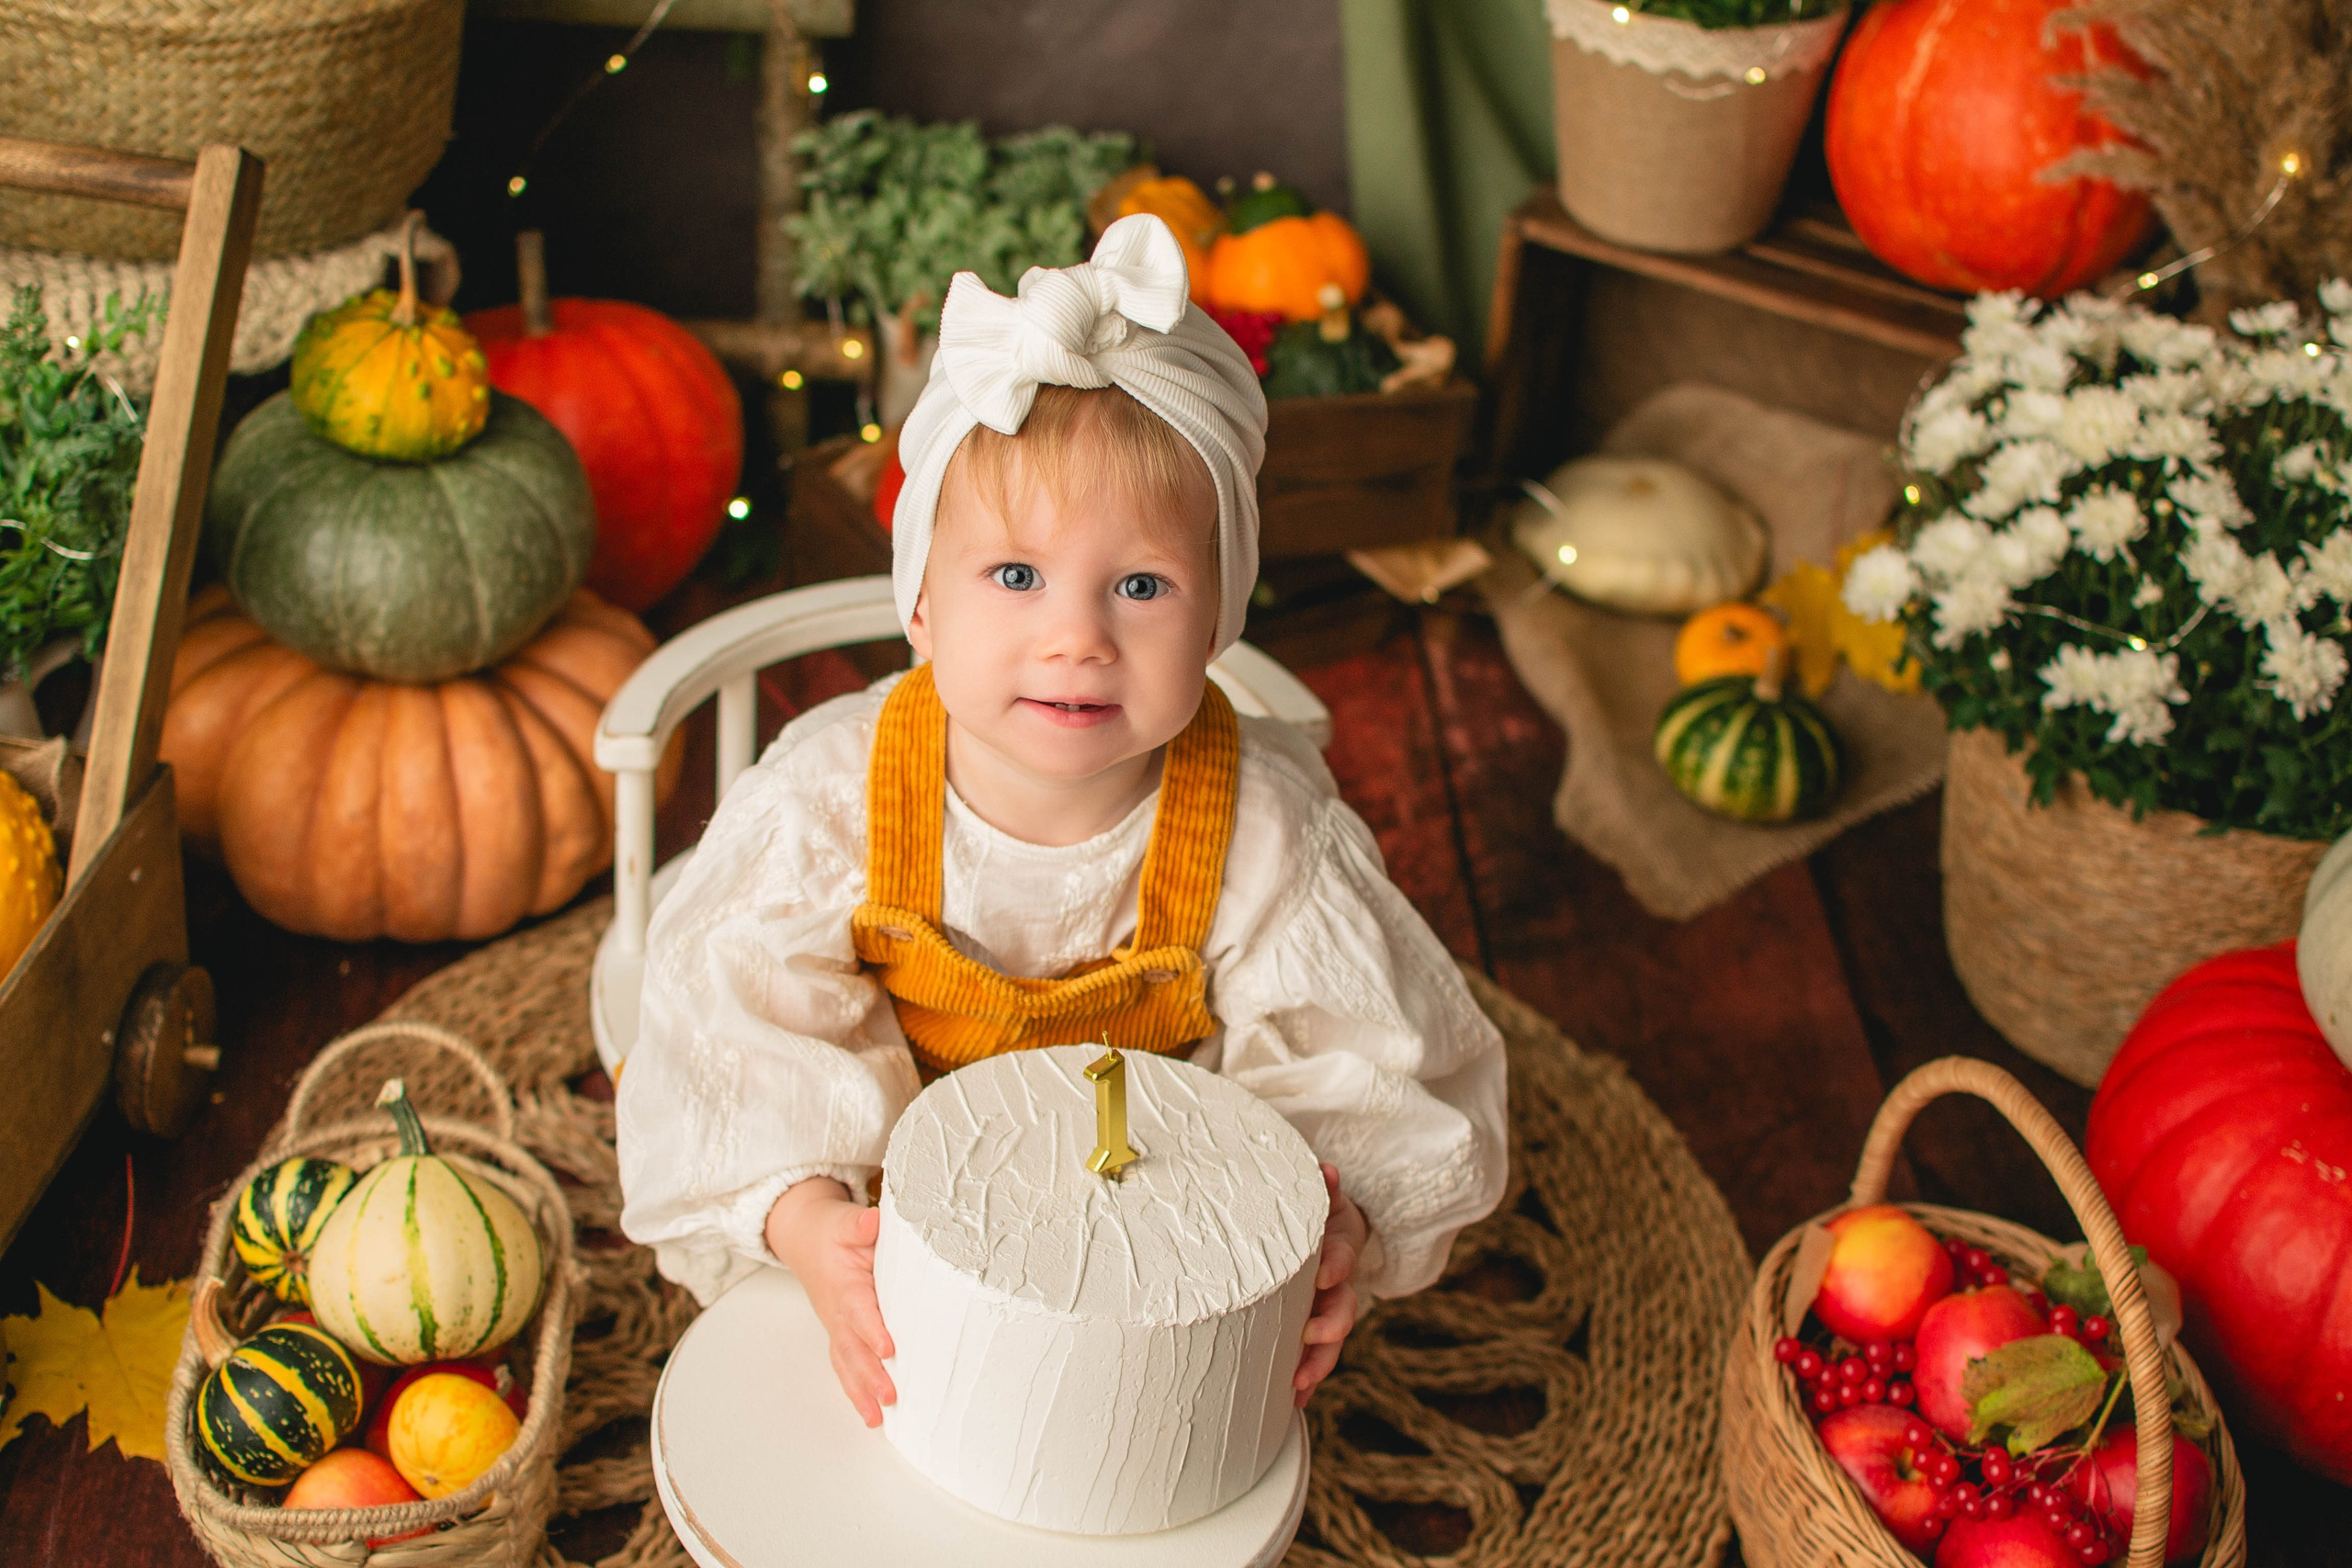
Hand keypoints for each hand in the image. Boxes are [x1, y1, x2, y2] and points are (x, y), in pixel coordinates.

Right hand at [765, 1176, 895, 1426]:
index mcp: (843, 1285)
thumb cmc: (830, 1232)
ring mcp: (836, 1327)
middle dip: (869, 1374)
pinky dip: (856, 1392)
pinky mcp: (840, 1335)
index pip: (858, 1310)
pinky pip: (846, 1367)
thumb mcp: (845, 1221)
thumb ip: (859, 1224)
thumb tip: (872, 1221)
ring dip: (861, 1392)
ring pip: (846, 1364)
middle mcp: (837, 1313)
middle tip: (890, 1395)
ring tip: (879, 1418)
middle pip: (851, 1347)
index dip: (872, 1330)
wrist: (805, 1238)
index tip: (888, 1349)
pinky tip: (873, 1417)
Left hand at [1294, 1163, 1367, 1406]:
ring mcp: (1327, 1309)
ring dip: (1318, 1363)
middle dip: (1331, 1325)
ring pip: (1331, 1341)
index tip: (1323, 1275)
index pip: (1342, 1258)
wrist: (1325, 1230)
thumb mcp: (1320, 1196)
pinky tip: (1292, 1401)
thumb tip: (1326, 1170)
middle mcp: (1336, 1284)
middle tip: (1313, 1336)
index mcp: (1336, 1249)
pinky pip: (1313, 1357)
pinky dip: (1307, 1378)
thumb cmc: (1313, 1213)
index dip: (1336, 1266)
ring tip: (1299, 1384)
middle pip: (1343, 1307)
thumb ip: (1323, 1185)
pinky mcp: (1313, 1328)